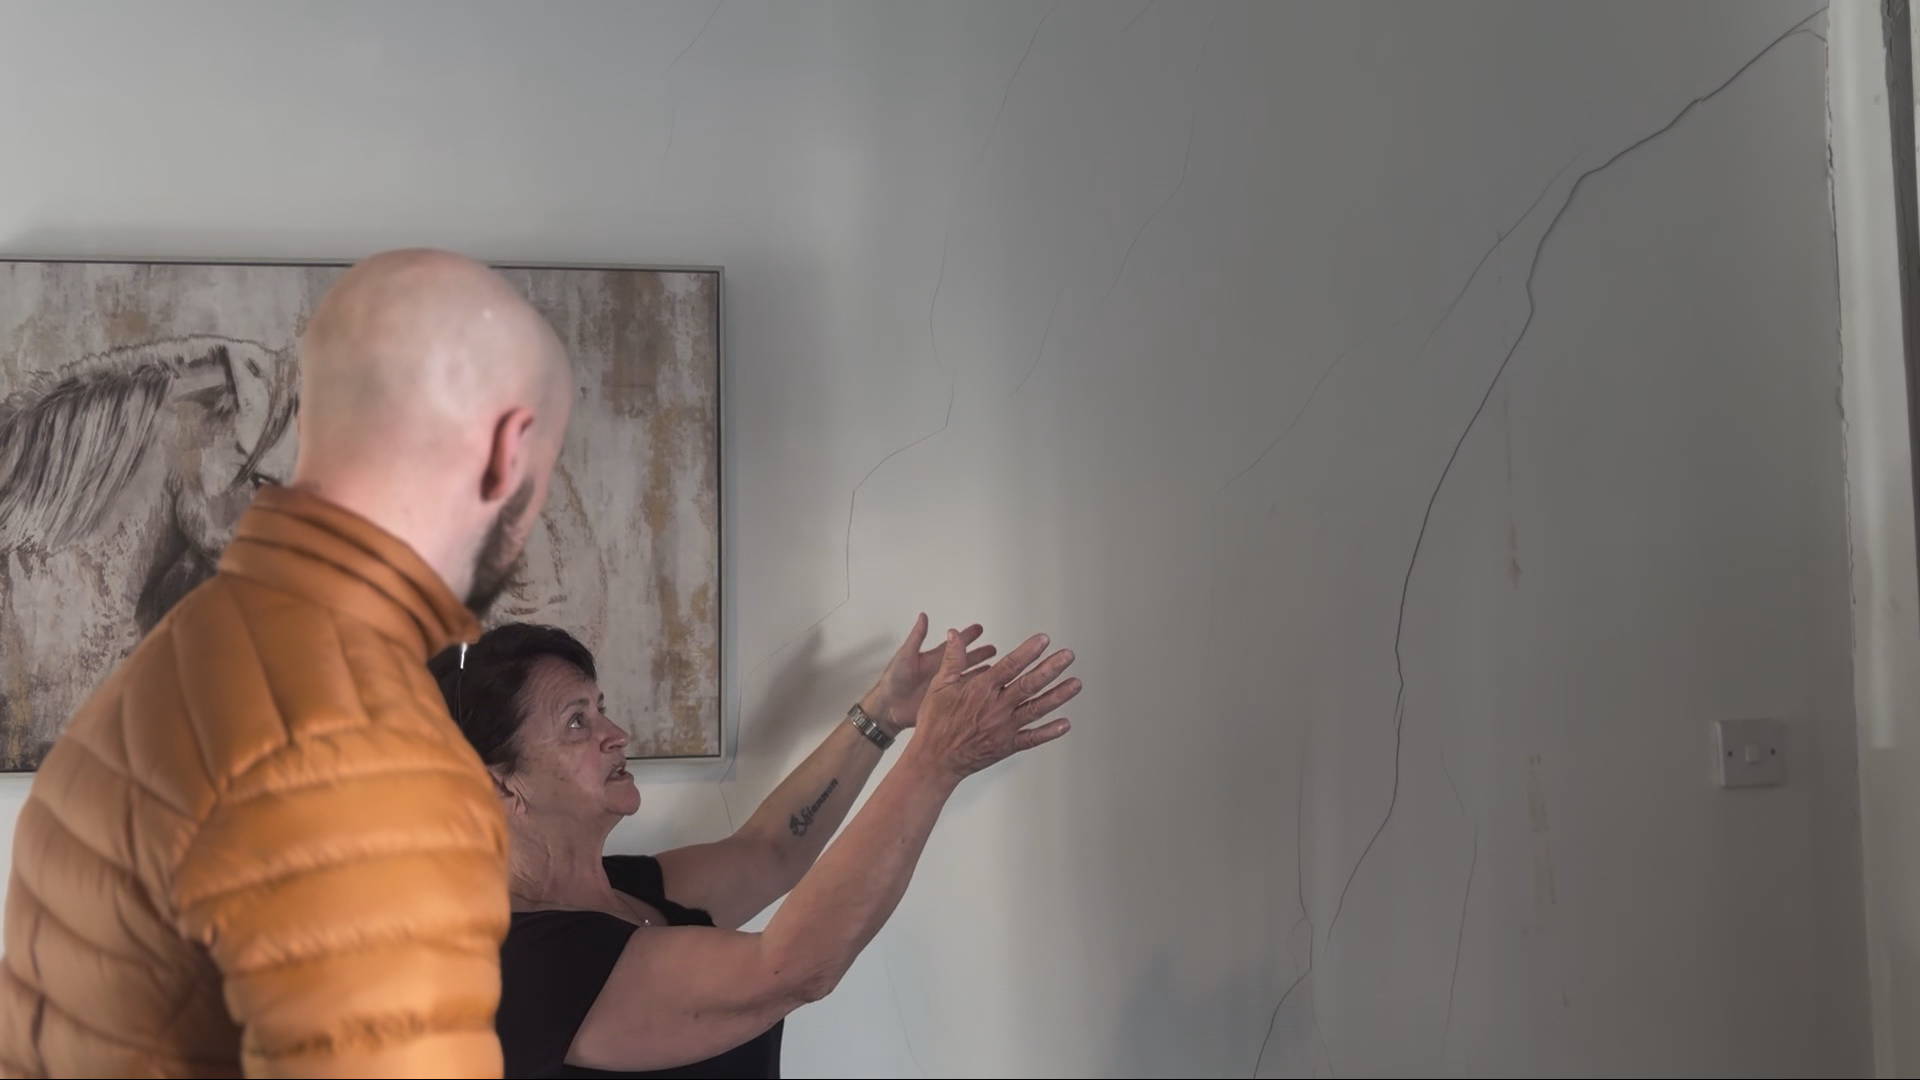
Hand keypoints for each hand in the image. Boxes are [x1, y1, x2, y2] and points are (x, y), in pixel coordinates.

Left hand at [859, 614, 993, 732]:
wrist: (888, 708)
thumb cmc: (893, 682)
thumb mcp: (906, 655)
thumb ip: (917, 636)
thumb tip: (923, 616)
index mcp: (933, 659)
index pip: (955, 645)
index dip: (967, 636)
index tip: (979, 628)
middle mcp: (941, 672)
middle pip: (965, 660)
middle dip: (980, 653)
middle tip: (993, 648)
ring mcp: (944, 687)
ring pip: (967, 677)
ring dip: (981, 671)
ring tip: (994, 667)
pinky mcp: (944, 701)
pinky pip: (964, 695)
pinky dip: (975, 691)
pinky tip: (984, 688)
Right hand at [907, 628, 1078, 779]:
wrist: (934, 758)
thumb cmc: (935, 722)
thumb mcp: (939, 685)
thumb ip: (952, 659)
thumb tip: (955, 634)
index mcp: (981, 689)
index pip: (1010, 666)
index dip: (1028, 651)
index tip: (1043, 640)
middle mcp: (996, 707)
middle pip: (1029, 684)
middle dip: (1051, 669)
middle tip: (1067, 656)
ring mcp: (1004, 727)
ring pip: (1036, 709)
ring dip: (1058, 696)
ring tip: (1075, 683)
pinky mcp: (1007, 745)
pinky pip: (1032, 738)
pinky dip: (1049, 732)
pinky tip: (1065, 724)